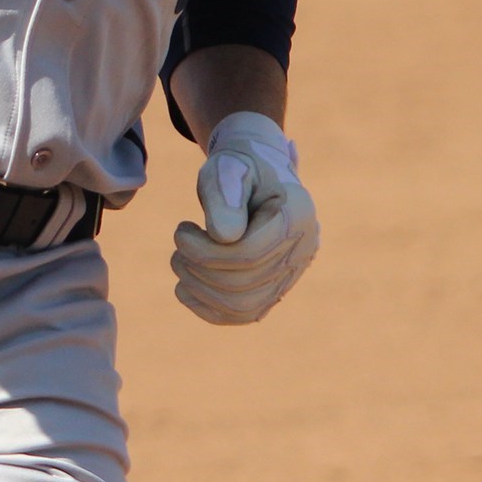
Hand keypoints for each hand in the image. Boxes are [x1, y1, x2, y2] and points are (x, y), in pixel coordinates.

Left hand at [171, 111, 319, 325]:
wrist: (253, 172)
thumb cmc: (236, 166)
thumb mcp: (227, 167)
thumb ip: (225, 194)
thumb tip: (224, 236)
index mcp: (297, 214)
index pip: (249, 253)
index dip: (205, 252)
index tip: (180, 232)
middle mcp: (304, 248)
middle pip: (245, 283)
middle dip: (199, 269)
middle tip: (177, 247)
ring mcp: (293, 272)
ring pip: (245, 306)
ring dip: (202, 291)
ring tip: (180, 263)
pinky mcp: (277, 288)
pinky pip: (245, 314)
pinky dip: (211, 309)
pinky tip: (186, 289)